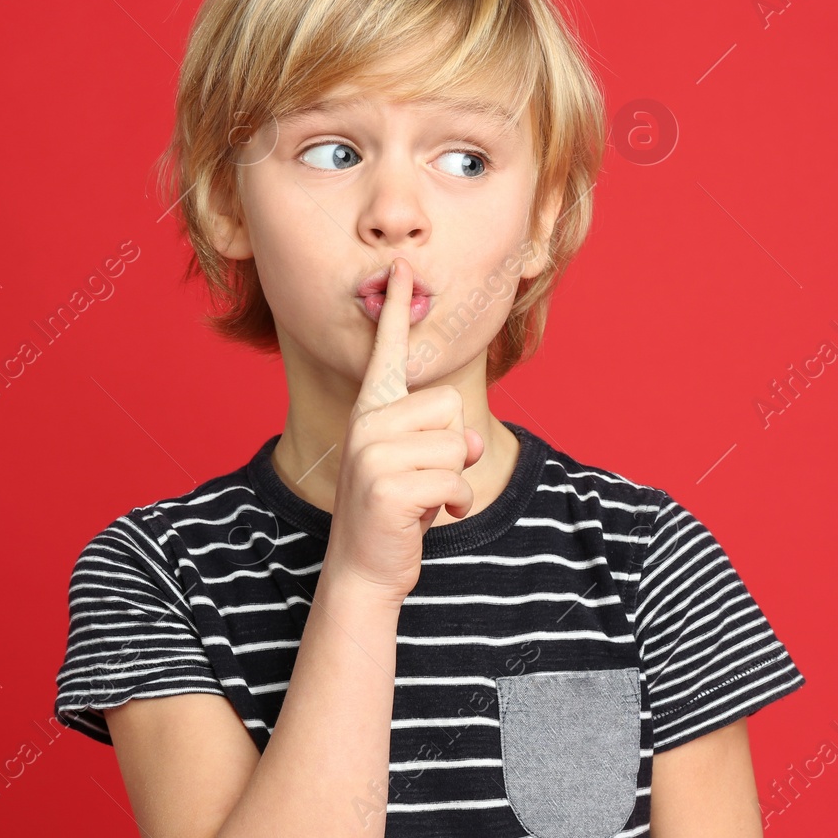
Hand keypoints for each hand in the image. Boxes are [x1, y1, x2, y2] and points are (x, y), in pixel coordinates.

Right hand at [322, 256, 485, 601]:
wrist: (365, 569)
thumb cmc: (397, 511)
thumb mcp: (418, 463)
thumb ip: (442, 437)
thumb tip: (472, 443)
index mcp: (372, 410)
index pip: (389, 351)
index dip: (399, 309)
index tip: (403, 268)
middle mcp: (367, 423)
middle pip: (451, 407)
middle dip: (453, 450)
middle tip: (422, 480)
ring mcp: (372, 454)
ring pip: (458, 446)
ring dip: (454, 482)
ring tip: (422, 500)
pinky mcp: (387, 486)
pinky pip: (456, 482)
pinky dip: (455, 505)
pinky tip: (430, 519)